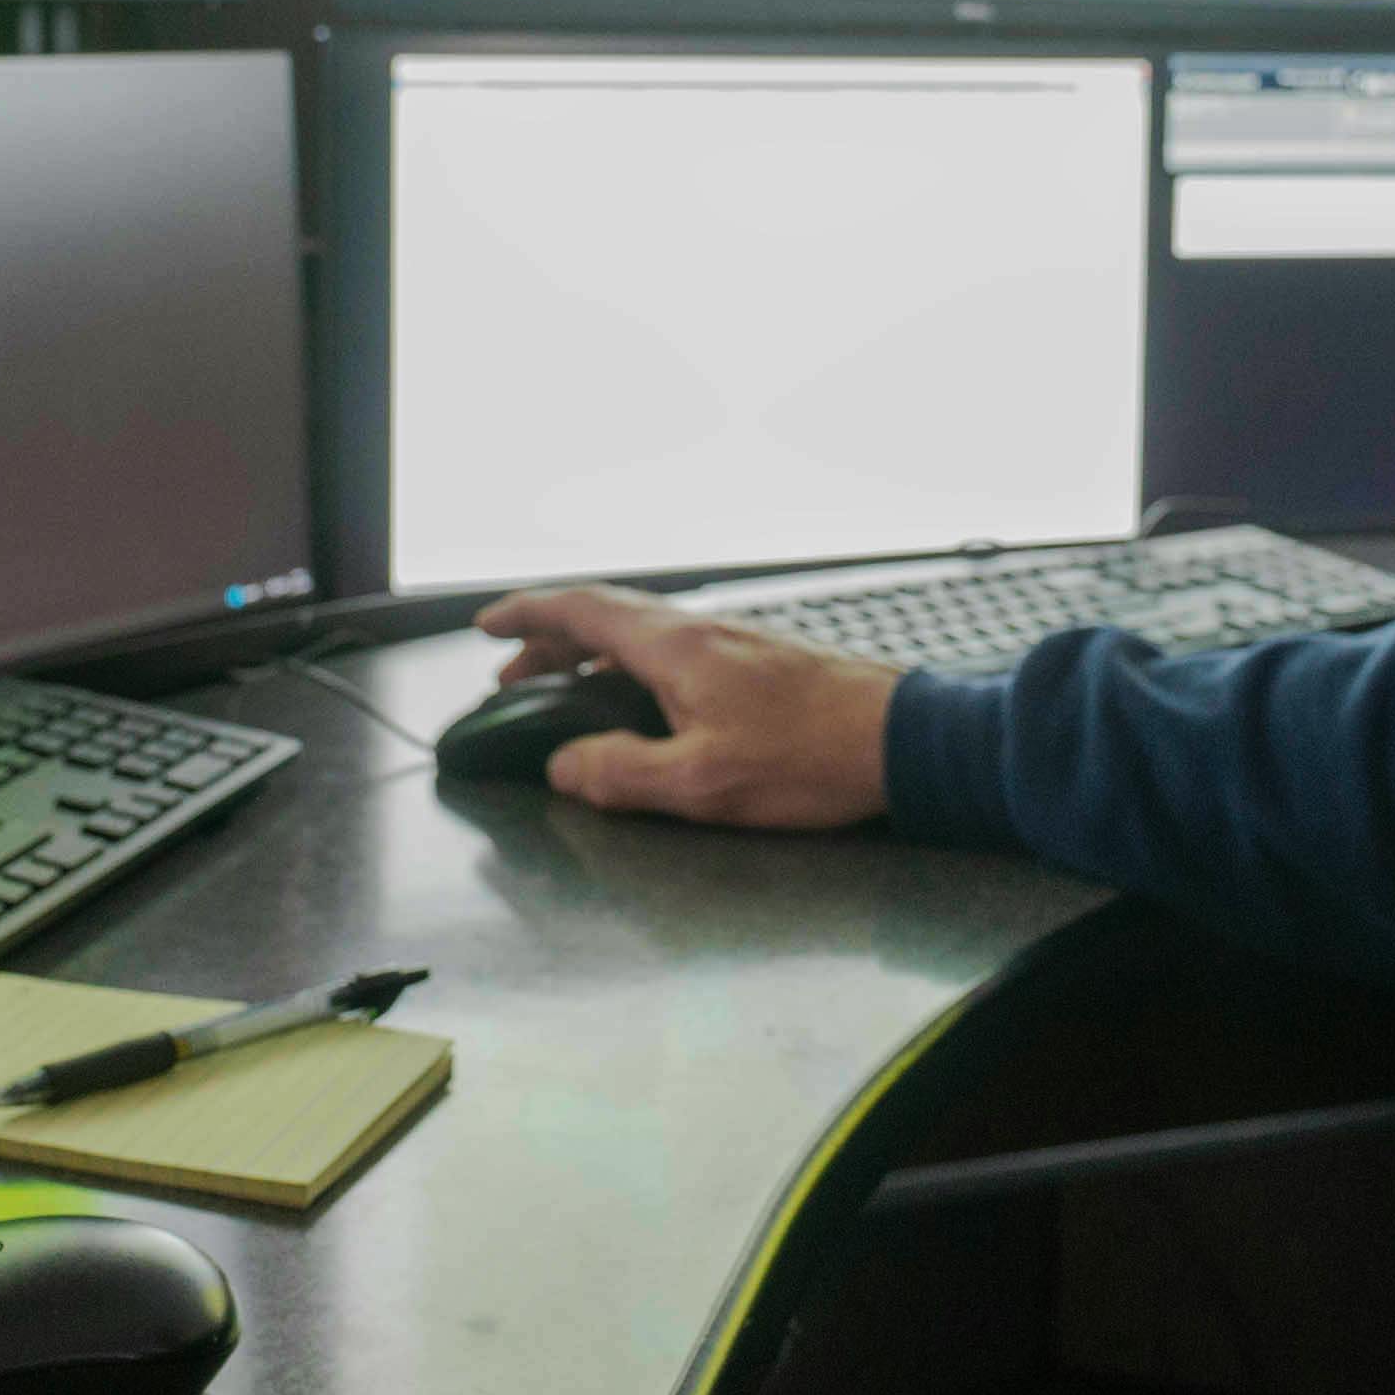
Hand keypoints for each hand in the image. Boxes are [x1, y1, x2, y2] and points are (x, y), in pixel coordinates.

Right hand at [469, 583, 900, 828]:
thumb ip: (621, 775)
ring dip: (594, 659)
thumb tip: (566, 767)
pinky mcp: (761, 666)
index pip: (581, 611)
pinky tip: (646, 708)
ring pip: (643, 637)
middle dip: (552, 644)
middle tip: (515, 676)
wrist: (904, 741)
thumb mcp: (700, 783)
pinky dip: (637, 671)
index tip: (490, 625)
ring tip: (569, 696)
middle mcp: (702, 632)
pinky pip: (676, 654)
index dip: (527, 615)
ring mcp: (735, 644)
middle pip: (607, 620)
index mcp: (676, 647)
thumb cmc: (812, 758)